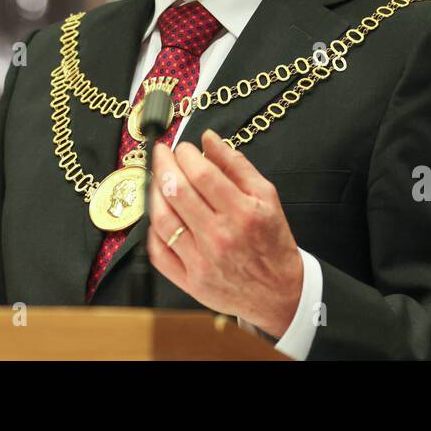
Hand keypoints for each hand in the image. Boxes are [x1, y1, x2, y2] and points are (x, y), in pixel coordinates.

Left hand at [147, 130, 303, 337]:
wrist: (278, 292)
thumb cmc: (271, 241)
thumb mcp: (266, 196)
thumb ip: (236, 164)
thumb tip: (209, 138)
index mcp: (243, 213)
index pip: (203, 175)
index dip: (186, 155)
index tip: (183, 147)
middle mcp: (220, 237)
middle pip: (178, 192)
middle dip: (163, 164)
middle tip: (162, 153)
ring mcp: (202, 262)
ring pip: (163, 220)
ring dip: (154, 193)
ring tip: (157, 179)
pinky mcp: (190, 281)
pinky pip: (158, 252)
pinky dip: (152, 229)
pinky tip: (157, 214)